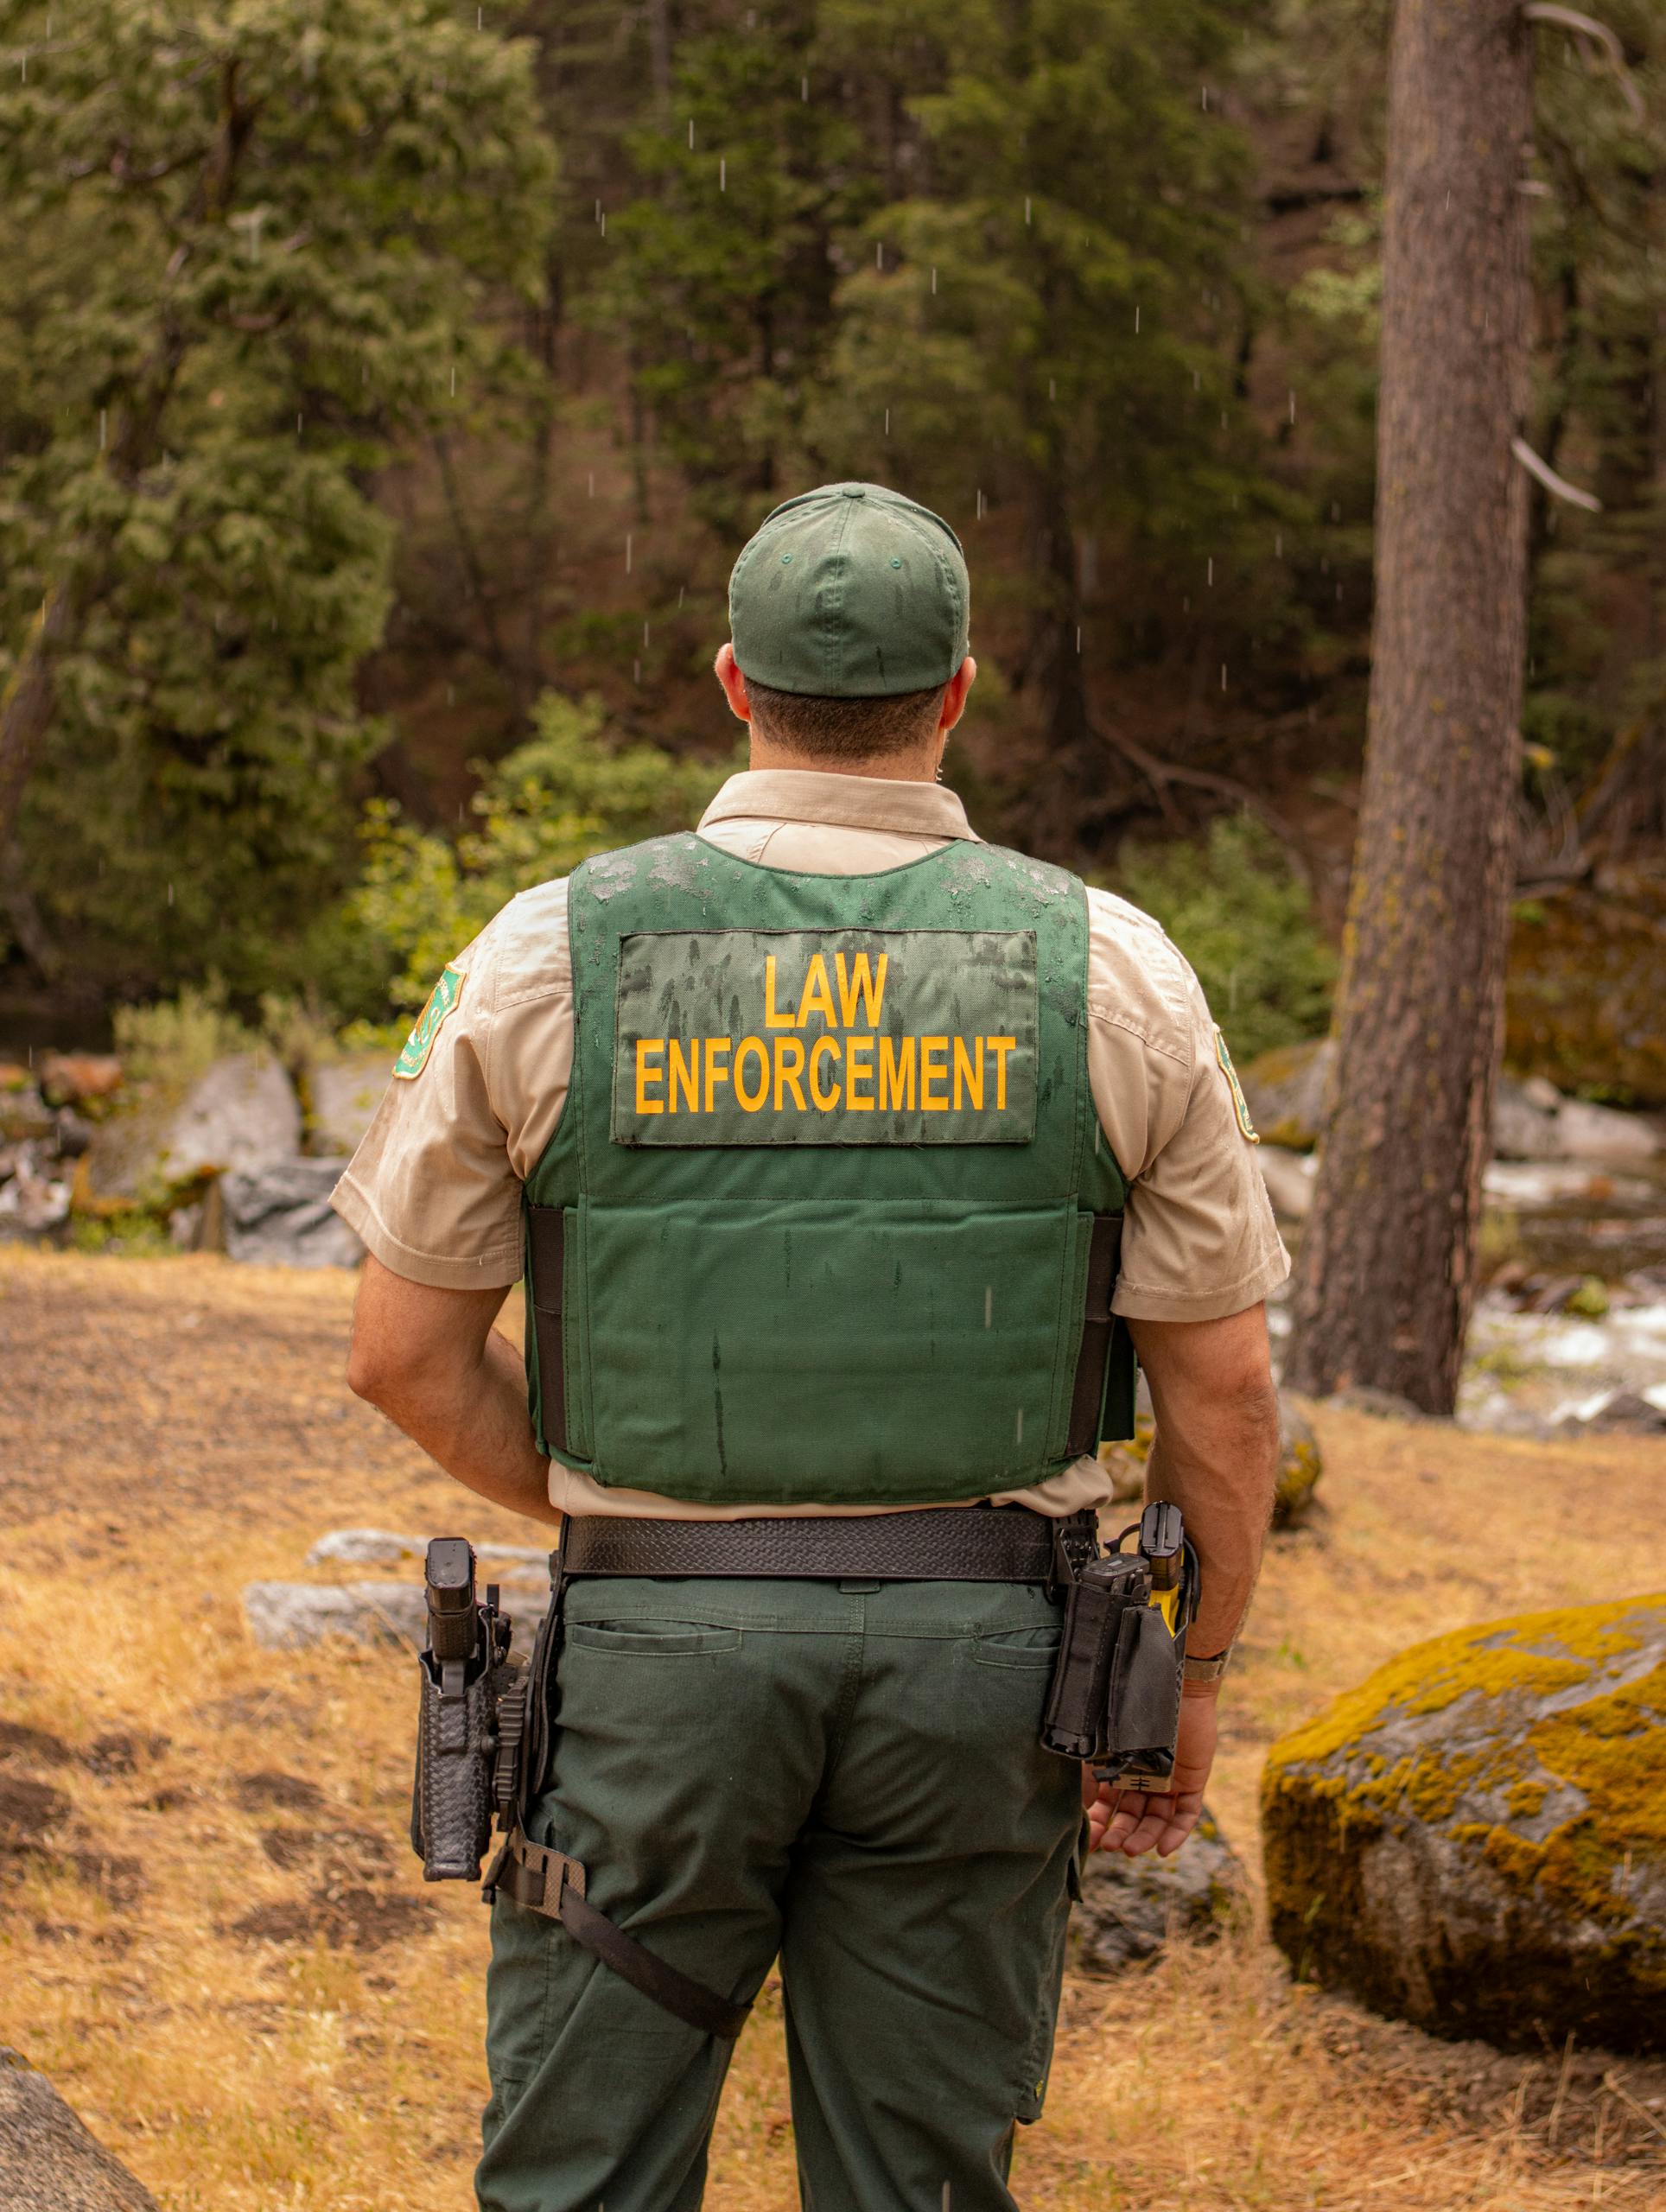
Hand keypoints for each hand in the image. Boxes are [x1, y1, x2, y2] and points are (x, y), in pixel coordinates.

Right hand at [1081, 1688, 1217, 1858]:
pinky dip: (1176, 1834)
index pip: (1107, 1807)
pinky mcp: (1192, 1781)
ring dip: (1144, 1838)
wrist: (1165, 1684)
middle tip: (1113, 1847)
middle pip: (1132, 1818)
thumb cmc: (1126, 1708)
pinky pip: (1186, 1815)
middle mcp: (1143, 1779)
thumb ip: (1088, 1774)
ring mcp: (1168, 1782)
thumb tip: (1081, 1808)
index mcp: (1118, 1769)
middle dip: (1121, 1835)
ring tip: (1132, 1850)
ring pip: (1157, 1821)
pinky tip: (1162, 1850)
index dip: (1100, 1826)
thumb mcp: (1100, 1744)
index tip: (1093, 1843)